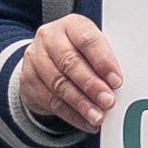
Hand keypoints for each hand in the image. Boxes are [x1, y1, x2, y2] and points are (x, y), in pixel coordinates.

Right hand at [13, 12, 124, 135]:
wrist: (44, 59)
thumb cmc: (78, 52)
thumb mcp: (91, 48)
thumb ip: (105, 60)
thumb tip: (119, 84)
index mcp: (71, 25)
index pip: (87, 40)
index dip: (103, 61)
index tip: (116, 80)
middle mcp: (50, 38)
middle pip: (70, 62)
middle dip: (91, 85)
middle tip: (108, 101)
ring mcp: (36, 59)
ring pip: (59, 84)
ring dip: (82, 104)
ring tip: (98, 117)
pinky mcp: (29, 81)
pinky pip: (52, 101)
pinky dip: (72, 115)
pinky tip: (86, 122)